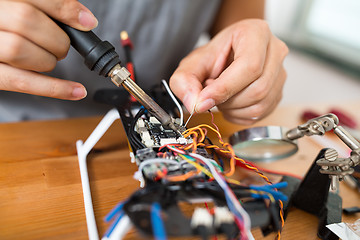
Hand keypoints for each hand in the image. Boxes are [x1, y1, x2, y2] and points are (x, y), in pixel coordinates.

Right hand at [0, 0, 97, 99]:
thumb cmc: (6, 26)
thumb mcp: (19, 9)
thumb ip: (45, 8)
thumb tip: (84, 19)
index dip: (63, 9)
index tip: (86, 21)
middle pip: (25, 20)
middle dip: (56, 37)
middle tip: (62, 45)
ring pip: (20, 50)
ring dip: (48, 59)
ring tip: (50, 59)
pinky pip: (22, 83)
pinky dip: (55, 88)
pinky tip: (75, 91)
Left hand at [170, 19, 288, 124]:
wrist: (226, 57)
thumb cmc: (213, 57)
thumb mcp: (191, 65)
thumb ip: (185, 82)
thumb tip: (196, 104)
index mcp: (256, 33)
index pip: (249, 66)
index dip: (225, 88)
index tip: (204, 100)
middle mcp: (275, 51)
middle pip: (258, 88)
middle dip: (228, 100)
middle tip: (210, 94)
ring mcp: (280, 73)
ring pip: (261, 105)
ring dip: (233, 110)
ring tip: (220, 97)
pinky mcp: (279, 93)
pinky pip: (262, 114)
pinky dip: (240, 115)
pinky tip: (230, 104)